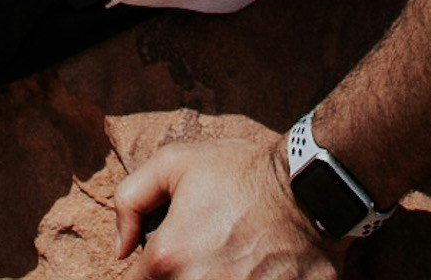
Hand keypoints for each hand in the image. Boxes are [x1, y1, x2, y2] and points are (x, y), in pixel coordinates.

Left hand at [113, 121, 342, 278]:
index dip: (156, 268)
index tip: (175, 255)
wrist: (309, 188)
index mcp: (167, 259)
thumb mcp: (176, 163)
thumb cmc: (243, 173)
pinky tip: (255, 272)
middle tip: (210, 253)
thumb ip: (131, 200)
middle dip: (185, 275)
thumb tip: (121, 248)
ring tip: (233, 262)